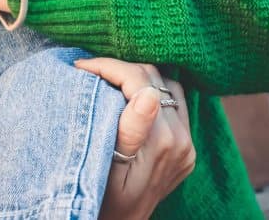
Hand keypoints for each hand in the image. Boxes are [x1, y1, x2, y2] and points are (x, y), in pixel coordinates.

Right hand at [74, 58, 195, 219]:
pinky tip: (129, 97)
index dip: (108, 67)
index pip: (139, 81)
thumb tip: (148, 94)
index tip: (80, 66)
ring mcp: (188, 146)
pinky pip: (175, 105)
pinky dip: (153, 93)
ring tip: (107, 80)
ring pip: (168, 86)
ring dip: (138, 78)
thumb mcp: (108, 170)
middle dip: (119, 68)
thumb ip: (131, 131)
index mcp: (163, 142)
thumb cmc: (103, 202)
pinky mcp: (187, 150)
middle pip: (155, 79)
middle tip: (88, 70)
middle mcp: (183, 141)